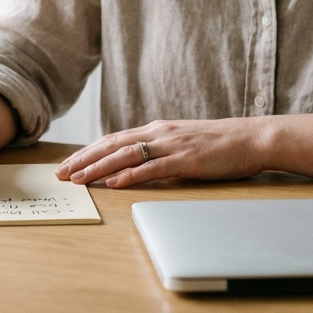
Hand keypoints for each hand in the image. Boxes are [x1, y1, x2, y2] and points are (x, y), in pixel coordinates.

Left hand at [55, 118, 266, 188]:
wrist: (252, 138)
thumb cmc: (220, 144)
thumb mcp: (183, 142)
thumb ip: (159, 149)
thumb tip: (136, 164)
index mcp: (157, 129)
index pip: (113, 139)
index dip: (88, 151)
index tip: (67, 164)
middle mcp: (159, 133)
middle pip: (112, 145)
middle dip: (83, 159)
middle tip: (60, 173)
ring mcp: (172, 145)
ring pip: (126, 155)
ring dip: (99, 167)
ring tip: (78, 178)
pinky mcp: (186, 160)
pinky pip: (153, 168)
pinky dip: (131, 175)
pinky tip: (115, 183)